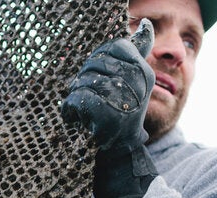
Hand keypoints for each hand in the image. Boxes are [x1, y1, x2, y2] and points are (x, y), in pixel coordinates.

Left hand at [61, 19, 154, 154]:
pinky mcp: (103, 115)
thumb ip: (136, 53)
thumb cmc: (123, 113)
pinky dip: (70, 111)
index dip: (101, 58)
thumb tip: (145, 26)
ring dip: (78, 96)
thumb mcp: (134, 82)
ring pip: (82, 81)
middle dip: (87, 79)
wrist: (120, 151)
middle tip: (94, 98)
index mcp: (143, 72)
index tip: (103, 76)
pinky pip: (74, 99)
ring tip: (89, 112)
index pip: (115, 46)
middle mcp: (136, 83)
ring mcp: (121, 99)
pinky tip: (80, 120)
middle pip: (95, 62)